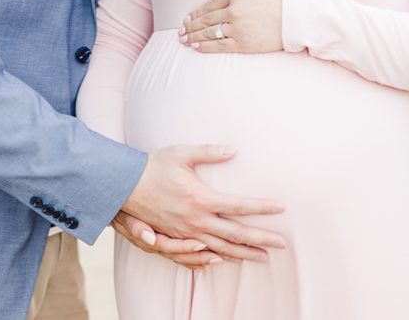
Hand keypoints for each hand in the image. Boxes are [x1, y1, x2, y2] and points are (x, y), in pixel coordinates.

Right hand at [122, 145, 285, 262]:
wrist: (125, 185)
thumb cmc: (154, 165)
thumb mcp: (181, 153)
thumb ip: (209, 152)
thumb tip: (233, 149)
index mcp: (201, 198)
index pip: (240, 205)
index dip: (263, 207)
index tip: (282, 207)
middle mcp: (196, 220)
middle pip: (236, 234)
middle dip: (262, 239)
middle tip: (283, 244)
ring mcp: (186, 232)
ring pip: (222, 248)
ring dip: (245, 253)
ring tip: (263, 257)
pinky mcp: (177, 238)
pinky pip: (202, 253)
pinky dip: (219, 258)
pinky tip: (229, 259)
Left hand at [180, 0, 282, 53]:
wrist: (298, 16)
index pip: (208, 5)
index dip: (195, 14)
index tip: (187, 19)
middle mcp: (233, 10)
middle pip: (205, 20)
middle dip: (190, 26)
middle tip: (181, 32)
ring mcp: (238, 28)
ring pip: (209, 33)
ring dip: (193, 37)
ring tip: (184, 40)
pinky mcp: (244, 43)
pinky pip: (220, 46)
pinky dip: (205, 46)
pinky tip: (196, 47)